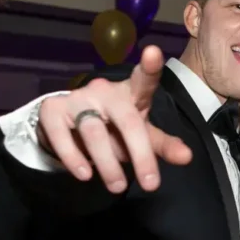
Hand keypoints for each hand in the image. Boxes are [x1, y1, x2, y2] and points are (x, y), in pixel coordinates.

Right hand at [36, 46, 192, 192]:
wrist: (69, 129)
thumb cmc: (114, 129)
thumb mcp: (141, 136)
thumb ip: (163, 145)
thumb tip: (187, 156)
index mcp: (131, 93)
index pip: (144, 79)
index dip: (149, 66)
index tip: (154, 52)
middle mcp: (104, 91)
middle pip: (126, 119)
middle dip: (141, 154)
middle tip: (151, 184)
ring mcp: (77, 98)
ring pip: (93, 131)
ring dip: (108, 163)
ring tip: (118, 187)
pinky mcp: (52, 110)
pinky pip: (60, 135)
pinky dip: (73, 158)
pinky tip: (84, 175)